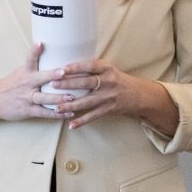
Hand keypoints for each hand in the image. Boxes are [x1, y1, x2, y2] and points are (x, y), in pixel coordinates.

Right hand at [0, 42, 75, 122]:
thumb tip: (56, 54)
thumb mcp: (21, 72)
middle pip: (40, 78)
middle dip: (52, 75)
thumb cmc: (12, 84)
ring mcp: (27, 98)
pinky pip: (44, 112)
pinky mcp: (28, 110)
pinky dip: (57, 114)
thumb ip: (37, 66)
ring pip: (45, 98)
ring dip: (59, 98)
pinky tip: (69, 113)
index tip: (40, 44)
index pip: (30, 59)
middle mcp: (26, 84)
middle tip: (64, 72)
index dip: (34, 51)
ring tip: (72, 97)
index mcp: (25, 72)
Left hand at [52, 59, 179, 133]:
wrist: (139, 94)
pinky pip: (93, 116)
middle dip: (68, 84)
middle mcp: (108, 81)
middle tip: (52, 84)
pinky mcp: (110, 109)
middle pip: (86, 82)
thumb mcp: (107, 70)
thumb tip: (64, 67)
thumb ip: (90, 69)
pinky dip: (82, 121)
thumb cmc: (116, 80)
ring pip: (87, 101)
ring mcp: (109, 96)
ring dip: (71, 105)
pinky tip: (71, 125)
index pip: (89, 66)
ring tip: (56, 108)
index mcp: (106, 69)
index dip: (75, 67)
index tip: (61, 69)